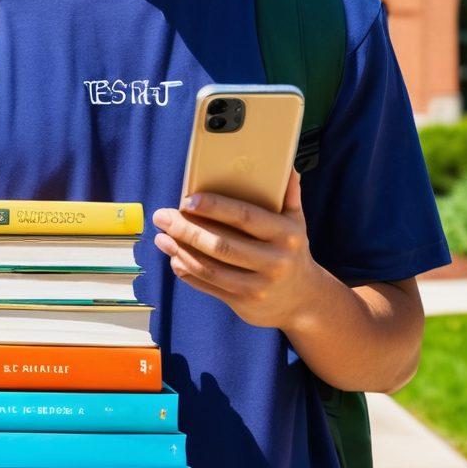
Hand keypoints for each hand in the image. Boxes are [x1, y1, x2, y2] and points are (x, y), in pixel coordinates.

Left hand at [151, 169, 319, 329]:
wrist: (305, 300)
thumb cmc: (292, 250)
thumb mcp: (296, 222)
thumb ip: (288, 193)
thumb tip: (285, 164)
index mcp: (285, 234)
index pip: (244, 217)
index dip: (214, 208)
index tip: (187, 200)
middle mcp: (274, 261)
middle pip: (221, 244)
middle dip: (186, 229)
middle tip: (162, 216)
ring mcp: (259, 286)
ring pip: (211, 268)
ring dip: (181, 252)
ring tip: (161, 237)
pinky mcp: (245, 303)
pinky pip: (210, 286)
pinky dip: (188, 273)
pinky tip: (174, 259)